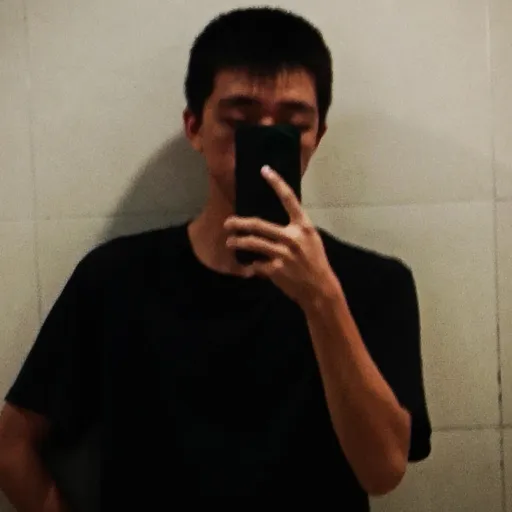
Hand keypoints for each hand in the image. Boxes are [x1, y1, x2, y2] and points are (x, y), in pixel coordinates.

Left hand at [224, 166, 341, 307]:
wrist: (320, 288)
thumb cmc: (315, 262)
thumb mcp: (311, 240)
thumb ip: (294, 229)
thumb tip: (273, 222)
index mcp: (303, 226)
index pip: (289, 199)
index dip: (276, 183)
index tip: (265, 170)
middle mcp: (293, 237)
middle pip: (258, 224)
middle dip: (239, 223)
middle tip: (228, 223)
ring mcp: (284, 254)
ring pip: (253, 243)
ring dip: (238, 242)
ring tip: (230, 242)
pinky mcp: (276, 270)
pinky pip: (256, 264)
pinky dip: (252, 266)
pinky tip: (251, 267)